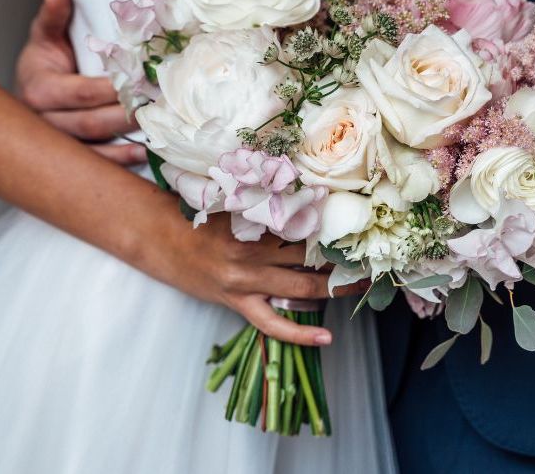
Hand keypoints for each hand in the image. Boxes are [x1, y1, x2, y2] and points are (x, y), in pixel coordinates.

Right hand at [16, 0, 145, 164]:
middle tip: (157, 104)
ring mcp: (57, 142)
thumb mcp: (45, 34)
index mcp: (39, 90)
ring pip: (93, 148)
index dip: (112, 89)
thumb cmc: (44, 61)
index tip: (141, 81)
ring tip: (155, 130)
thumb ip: (54, 15)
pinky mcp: (68, 157)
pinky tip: (142, 153)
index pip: (81, 93)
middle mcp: (44, 122)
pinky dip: (119, 160)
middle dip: (125, 115)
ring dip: (126, 141)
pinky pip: (94, 162)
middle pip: (90, 123)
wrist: (31, 87)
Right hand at [138, 211, 366, 346]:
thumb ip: (269, 203)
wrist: (161, 238)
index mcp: (256, 222)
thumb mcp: (235, 201)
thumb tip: (310, 196)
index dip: (337, 227)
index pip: (307, 224)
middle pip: (312, 257)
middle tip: (373, 257)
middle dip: (344, 259)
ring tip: (362, 286)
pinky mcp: (238, 302)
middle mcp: (255, 252)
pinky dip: (301, 333)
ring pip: (302, 287)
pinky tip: (327, 337)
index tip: (362, 225)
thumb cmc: (201, 215)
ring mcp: (247, 281)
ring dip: (334, 288)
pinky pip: (274, 323)